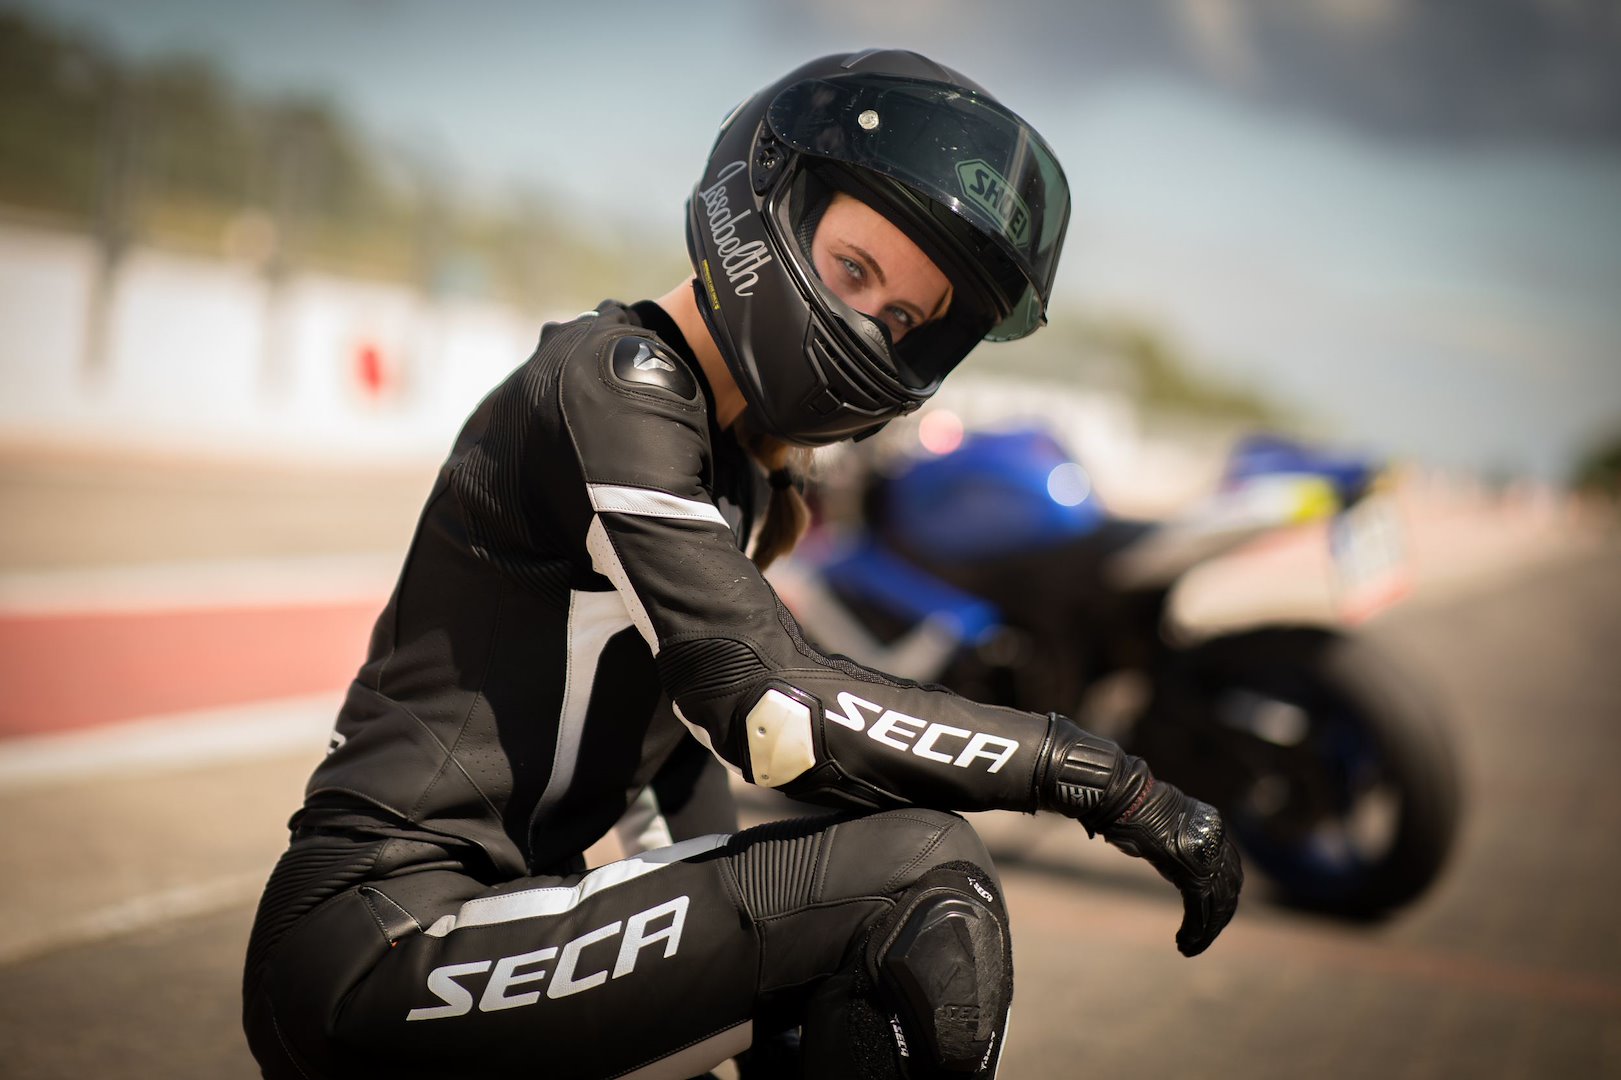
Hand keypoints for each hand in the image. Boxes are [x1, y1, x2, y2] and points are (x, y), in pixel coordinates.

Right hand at [1101, 778, 1242, 956]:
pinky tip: (1184, 943)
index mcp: (1214, 828)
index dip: (1224, 899)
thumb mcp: (1166, 828)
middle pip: (1229, 891)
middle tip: (1202, 939)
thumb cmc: (1133, 810)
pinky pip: (1200, 909)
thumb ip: (1181, 846)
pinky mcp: (1192, 872)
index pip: (1231, 871)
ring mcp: (1206, 858)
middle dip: (1217, 919)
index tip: (1213, 917)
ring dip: (1205, 932)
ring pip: (1217, 906)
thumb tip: (1183, 868)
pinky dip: (1194, 931)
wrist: (1125, 799)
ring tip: (1189, 948)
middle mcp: (1216, 843)